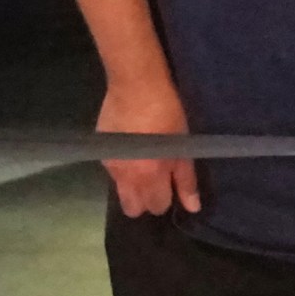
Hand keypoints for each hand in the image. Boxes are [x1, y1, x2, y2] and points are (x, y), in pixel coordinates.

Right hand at [99, 76, 199, 217]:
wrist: (135, 86)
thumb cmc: (168, 112)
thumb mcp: (183, 145)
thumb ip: (185, 179)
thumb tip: (193, 207)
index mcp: (149, 175)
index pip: (157, 206)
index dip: (167, 198)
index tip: (171, 186)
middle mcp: (125, 177)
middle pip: (133, 208)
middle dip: (146, 201)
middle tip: (157, 180)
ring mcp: (110, 165)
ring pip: (121, 192)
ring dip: (133, 186)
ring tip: (145, 164)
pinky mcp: (101, 153)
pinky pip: (113, 173)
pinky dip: (123, 169)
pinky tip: (132, 150)